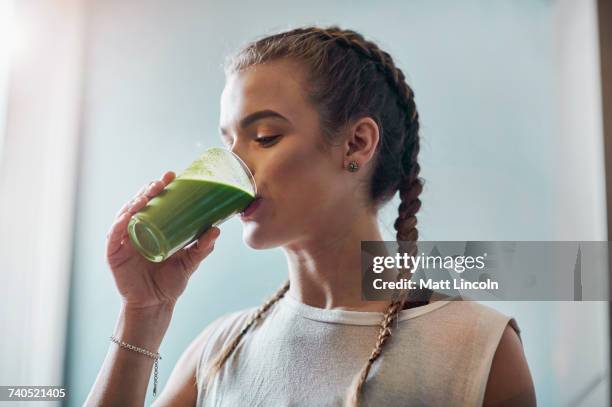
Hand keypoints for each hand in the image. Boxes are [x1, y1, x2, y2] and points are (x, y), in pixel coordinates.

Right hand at [105, 171, 220, 308]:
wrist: (156, 305)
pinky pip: (114, 235)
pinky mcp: (114, 253)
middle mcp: (137, 230)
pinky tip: (128, 215)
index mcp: (153, 228)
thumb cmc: (171, 283)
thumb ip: (203, 247)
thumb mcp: (190, 262)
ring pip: (126, 214)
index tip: (173, 175)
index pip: (156, 203)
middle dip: (149, 190)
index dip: (162, 188)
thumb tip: (217, 229)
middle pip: (140, 204)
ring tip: (147, 194)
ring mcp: (124, 241)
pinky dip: (120, 223)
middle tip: (162, 182)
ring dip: (135, 202)